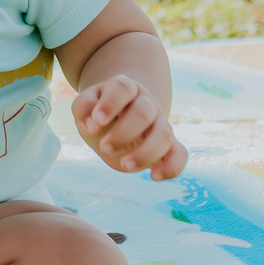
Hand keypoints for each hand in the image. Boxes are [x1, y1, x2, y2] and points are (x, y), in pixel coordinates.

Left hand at [71, 74, 186, 181]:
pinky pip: (180, 155)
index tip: (95, 123)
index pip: (123, 88)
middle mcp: (146, 103)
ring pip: (164, 134)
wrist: (120, 119)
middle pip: (144, 112)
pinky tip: (154, 176)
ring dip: (146, 152)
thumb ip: (83, 108)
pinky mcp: (169, 145)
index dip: (110, 104)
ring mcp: (160, 123)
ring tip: (125, 165)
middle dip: (123, 133)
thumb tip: (91, 124)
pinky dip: (172, 167)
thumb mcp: (86, 107)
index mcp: (125, 88)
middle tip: (104, 148)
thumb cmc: (100, 112)